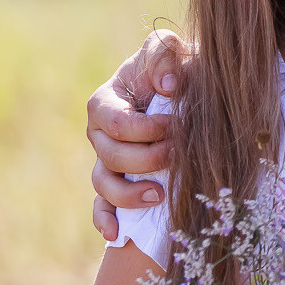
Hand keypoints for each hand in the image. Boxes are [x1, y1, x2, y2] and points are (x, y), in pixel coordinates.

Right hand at [87, 29, 192, 238]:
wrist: (186, 91)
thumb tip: (168, 87)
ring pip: (103, 185)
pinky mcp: (115, 184)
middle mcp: (99, 135)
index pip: (116, 124)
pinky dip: (105, 221)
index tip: (177, 124)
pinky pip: (100, 208)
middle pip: (111, 157)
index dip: (146, 129)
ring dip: (129, 195)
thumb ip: (163, 56)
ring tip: (160, 196)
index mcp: (104, 103)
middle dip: (146, 159)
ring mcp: (105, 162)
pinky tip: (117, 234)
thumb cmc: (175, 67)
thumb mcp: (169, 49)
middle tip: (177, 154)